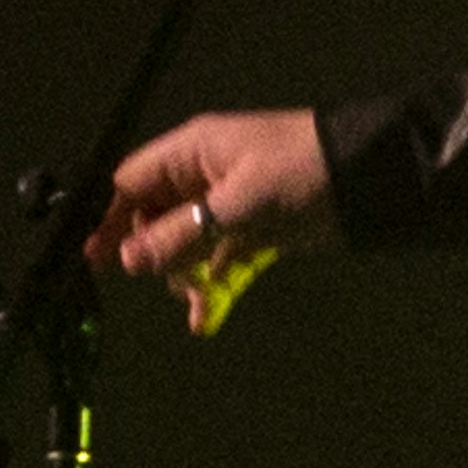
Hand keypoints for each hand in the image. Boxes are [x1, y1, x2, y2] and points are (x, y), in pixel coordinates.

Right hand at [89, 106, 328, 329]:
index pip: (132, 183)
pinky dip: (212, 285)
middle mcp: (203, 176)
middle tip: (164, 279)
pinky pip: (219, 260)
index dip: (113, 219)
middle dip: (155, 253)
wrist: (369, 178)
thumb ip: (181, 234)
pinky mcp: (254, 230)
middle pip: (156, 217)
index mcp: (191, 152)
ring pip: (187, 244)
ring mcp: (229, 205)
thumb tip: (129, 261)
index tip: (98, 260)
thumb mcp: (236, 205)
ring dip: (185, 274)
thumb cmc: (298, 173)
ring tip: (197, 300)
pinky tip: (205, 315)